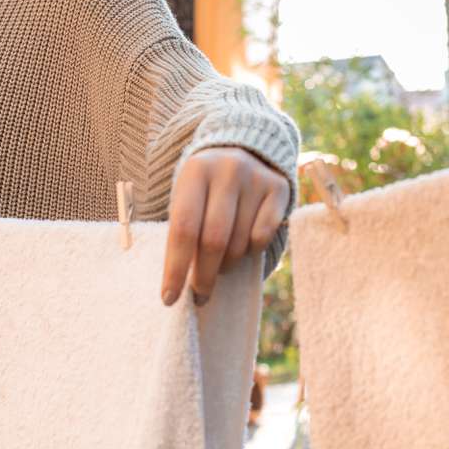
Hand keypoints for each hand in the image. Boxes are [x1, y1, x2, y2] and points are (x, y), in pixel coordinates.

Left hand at [161, 147, 289, 305]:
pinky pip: (263, 237)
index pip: (183, 229)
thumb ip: (183, 232)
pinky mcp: (279, 188)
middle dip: (204, 277)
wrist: (244, 149)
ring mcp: (255, 178)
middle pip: (213, 240)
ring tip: (220, 265)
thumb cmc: (205, 188)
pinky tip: (243, 247)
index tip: (169, 298)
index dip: (175, 268)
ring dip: (227, 265)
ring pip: (239, 243)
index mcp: (194, 172)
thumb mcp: (186, 197)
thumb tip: (176, 285)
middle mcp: (227, 170)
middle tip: (199, 296)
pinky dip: (251, 251)